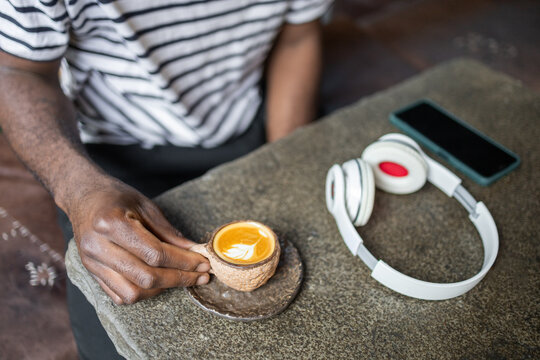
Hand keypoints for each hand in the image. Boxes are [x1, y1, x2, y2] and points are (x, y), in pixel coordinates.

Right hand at [68, 178, 209, 304]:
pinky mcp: (91, 272)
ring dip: (161, 289)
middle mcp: (98, 247)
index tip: (203, 263)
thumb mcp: (145, 205)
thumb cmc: (115, 196)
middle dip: (178, 279)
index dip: (183, 262)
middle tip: (200, 275)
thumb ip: (168, 231)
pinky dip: (142, 293)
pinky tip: (159, 282)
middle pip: (145, 277)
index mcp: (111, 224)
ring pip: (131, 293)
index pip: (155, 254)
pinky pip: (118, 295)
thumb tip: (192, 251)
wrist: (82, 195)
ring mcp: (91, 263)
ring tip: (180, 279)